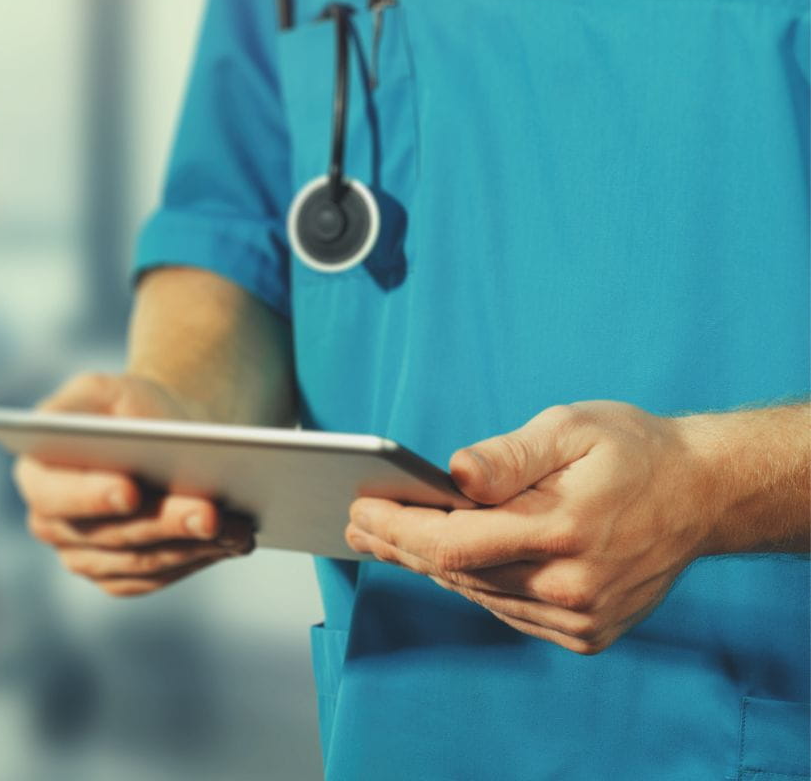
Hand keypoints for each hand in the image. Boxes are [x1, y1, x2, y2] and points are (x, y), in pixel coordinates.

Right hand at [14, 372, 253, 596]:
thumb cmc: (133, 408)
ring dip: (193, 545)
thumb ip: (82, 401)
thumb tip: (76, 429)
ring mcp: (86, 558)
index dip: (92, 496)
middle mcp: (53, 525)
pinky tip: (235, 541)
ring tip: (237, 526)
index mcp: (38, 475)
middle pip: (112, 534)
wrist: (167, 440)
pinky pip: (162, 576)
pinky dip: (200, 558)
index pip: (57, 495)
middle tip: (210, 512)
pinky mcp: (122, 577)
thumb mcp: (105, 389)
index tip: (130, 491)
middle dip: (165, 522)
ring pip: (143, 561)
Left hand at [346, 401, 710, 653]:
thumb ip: (508, 456)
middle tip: (358, 523)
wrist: (702, 495)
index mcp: (562, 530)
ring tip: (386, 539)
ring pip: (478, 593)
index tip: (359, 509)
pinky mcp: (586, 632)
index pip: (451, 542)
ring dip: (430, 565)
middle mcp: (569, 586)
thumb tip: (453, 475)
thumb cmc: (632, 450)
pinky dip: (472, 582)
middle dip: (399, 545)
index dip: (396, 530)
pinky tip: (445, 561)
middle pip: (456, 572)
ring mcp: (579, 618)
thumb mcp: (571, 429)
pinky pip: (508, 608)